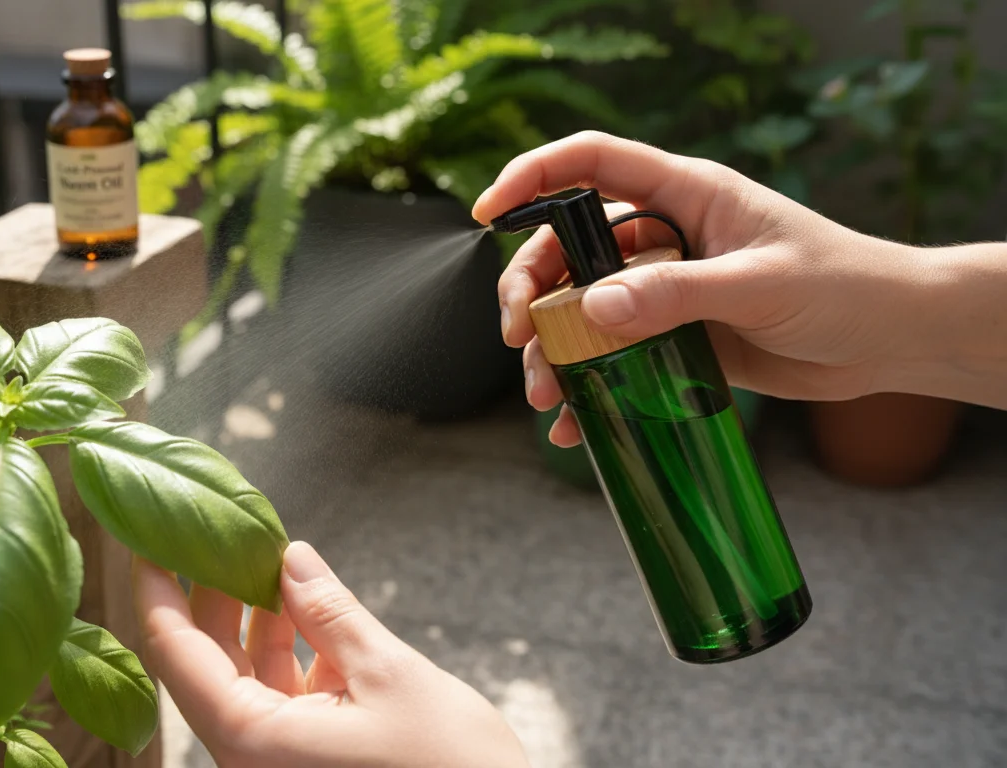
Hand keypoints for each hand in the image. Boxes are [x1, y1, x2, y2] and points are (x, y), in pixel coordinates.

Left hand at [132, 542, 529, 767]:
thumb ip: (332, 612)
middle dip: (208, 592)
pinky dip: (288, 649)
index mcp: (253, 739)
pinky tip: (304, 605)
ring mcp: (278, 763)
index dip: (157, 589)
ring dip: (251, 616)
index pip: (176, 653)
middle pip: (204, 661)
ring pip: (242, 676)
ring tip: (264, 555)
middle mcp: (251, 757)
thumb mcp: (389, 674)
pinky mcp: (307, 761)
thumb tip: (290, 557)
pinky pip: (278, 697)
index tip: (149, 534)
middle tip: (214, 527)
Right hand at [473, 131, 970, 445]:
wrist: (891, 341)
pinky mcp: (673, 338)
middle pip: (567, 247)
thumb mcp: (759, 285)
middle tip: (520, 337)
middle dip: (531, 290)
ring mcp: (664, 288)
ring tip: (546, 395)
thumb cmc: (844, 288)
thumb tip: (591, 311)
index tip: (488, 214)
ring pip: (580, 309)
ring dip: (552, 350)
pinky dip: (587, 390)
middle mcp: (664, 236)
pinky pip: (611, 358)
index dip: (532, 178)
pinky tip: (572, 425)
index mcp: (684, 195)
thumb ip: (676, 294)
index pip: (590, 164)